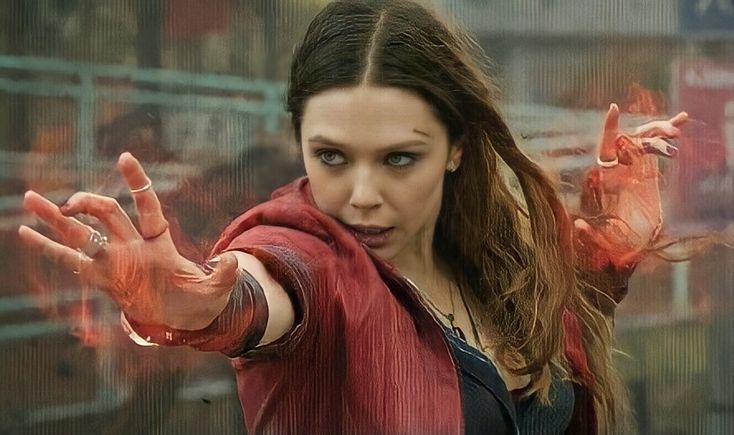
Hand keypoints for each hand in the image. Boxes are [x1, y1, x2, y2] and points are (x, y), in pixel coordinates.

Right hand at [18, 152, 236, 327]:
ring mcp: (115, 261)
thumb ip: (224, 274)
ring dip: (57, 217)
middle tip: (70, 201)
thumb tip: (233, 261)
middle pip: (107, 215)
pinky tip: (24, 233)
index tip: (125, 156)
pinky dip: (48, 248)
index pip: (147, 205)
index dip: (137, 182)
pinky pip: (70, 261)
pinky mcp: (102, 280)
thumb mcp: (218, 289)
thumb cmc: (203, 300)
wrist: (187, 319)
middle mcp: (133, 245)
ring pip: (82, 233)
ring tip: (29, 198)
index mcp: (160, 241)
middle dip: (89, 202)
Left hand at [575, 104, 688, 267]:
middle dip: (649, 132)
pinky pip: (656, 145)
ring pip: (645, 138)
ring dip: (661, 131)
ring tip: (678, 131)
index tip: (614, 109)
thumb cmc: (613, 239)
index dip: (610, 129)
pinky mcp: (646, 168)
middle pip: (631, 138)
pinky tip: (685, 118)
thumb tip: (578, 224)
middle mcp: (618, 166)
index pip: (605, 147)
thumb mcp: (601, 238)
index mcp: (606, 176)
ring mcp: (633, 165)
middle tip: (670, 134)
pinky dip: (668, 133)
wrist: (629, 243)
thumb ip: (590, 233)